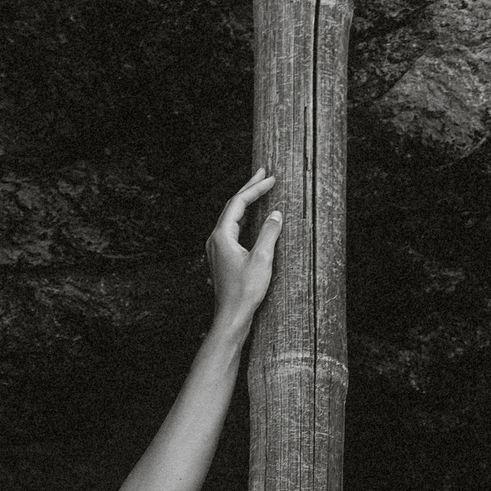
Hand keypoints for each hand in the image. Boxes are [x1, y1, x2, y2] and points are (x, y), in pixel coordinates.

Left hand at [206, 172, 281, 336]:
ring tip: (259, 188)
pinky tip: (253, 217)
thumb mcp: (262, 259)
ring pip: (232, 218)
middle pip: (232, 207)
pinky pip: (233, 230)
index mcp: (221, 236)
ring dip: (246, 202)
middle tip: (264, 172)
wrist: (231, 317)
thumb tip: (276, 214)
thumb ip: (269, 233)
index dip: (255, 188)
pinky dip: (245, 218)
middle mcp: (215, 240)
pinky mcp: (222, 258)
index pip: (238, 203)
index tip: (271, 178)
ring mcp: (217, 249)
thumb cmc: (245, 292)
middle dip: (249, 189)